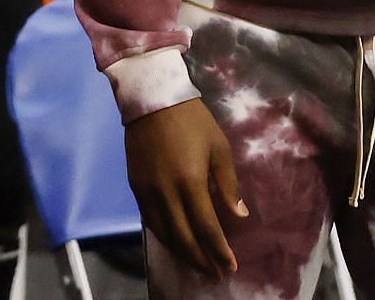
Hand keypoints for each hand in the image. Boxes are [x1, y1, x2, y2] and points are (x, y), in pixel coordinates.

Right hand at [125, 98, 245, 280]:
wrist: (152, 99)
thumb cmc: (192, 120)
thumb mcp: (219, 147)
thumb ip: (228, 184)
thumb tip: (238, 215)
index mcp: (190, 181)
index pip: (206, 228)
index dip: (218, 251)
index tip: (230, 267)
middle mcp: (166, 192)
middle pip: (183, 238)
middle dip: (201, 261)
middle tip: (215, 275)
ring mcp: (147, 191)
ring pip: (164, 234)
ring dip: (182, 254)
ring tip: (198, 266)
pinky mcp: (136, 186)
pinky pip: (149, 221)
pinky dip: (164, 237)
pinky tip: (175, 243)